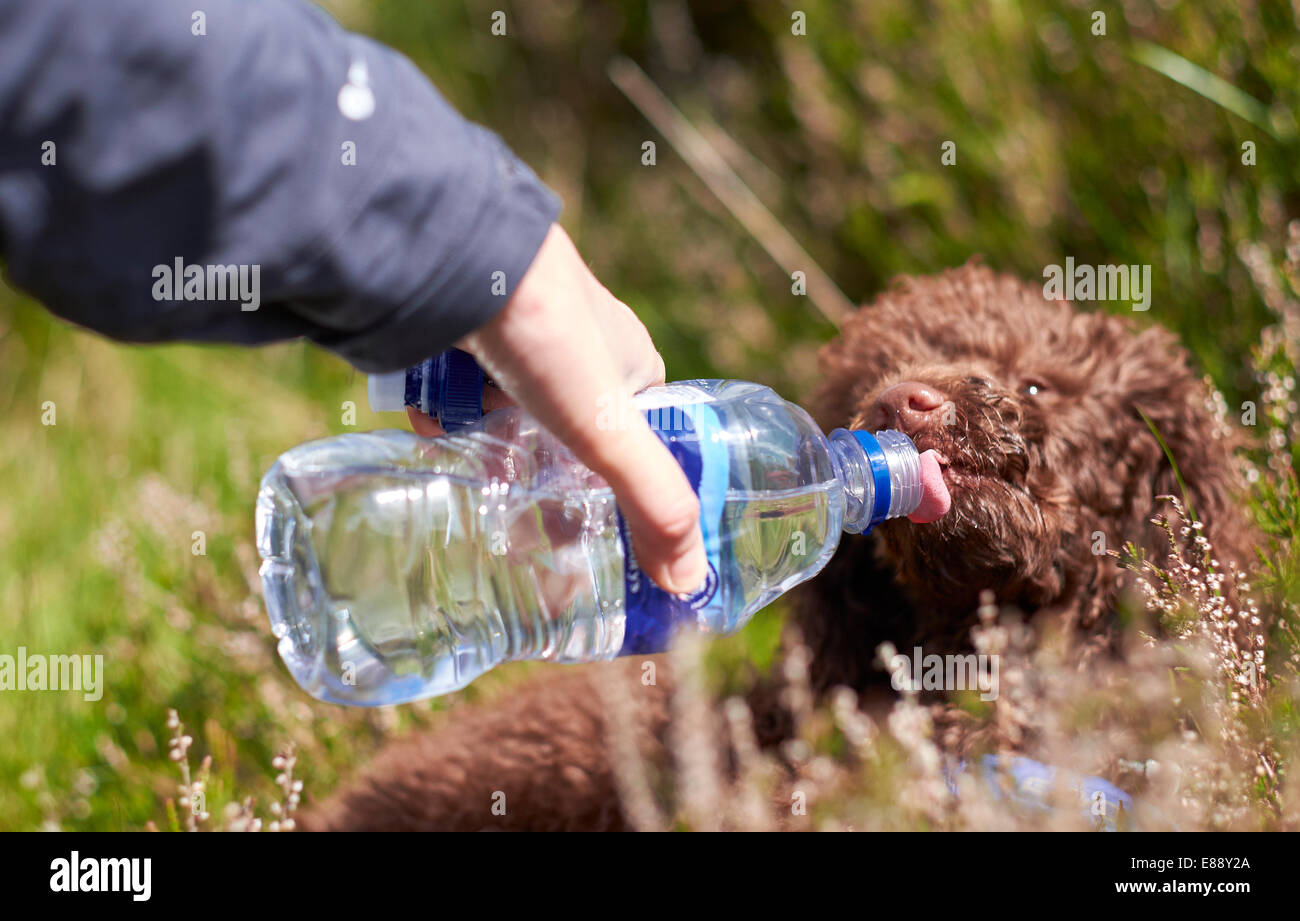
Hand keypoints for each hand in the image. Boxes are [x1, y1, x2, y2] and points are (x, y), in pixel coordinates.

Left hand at [414, 223, 707, 594]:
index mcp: (632, 363)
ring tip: (464, 465)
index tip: (579, 532)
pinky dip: (447, 409)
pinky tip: (431, 422)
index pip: (631, 443)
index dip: (608, 490)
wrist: (460, 255)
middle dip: (534, 474)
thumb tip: (690, 585)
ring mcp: (520, 334)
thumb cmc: (549, 337)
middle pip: (562, 435)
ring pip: (506, 414)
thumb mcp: (608, 433)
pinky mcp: (467, 326)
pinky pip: (462, 385)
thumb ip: (653, 505)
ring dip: (484, 444)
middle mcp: (580, 346)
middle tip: (510, 517)